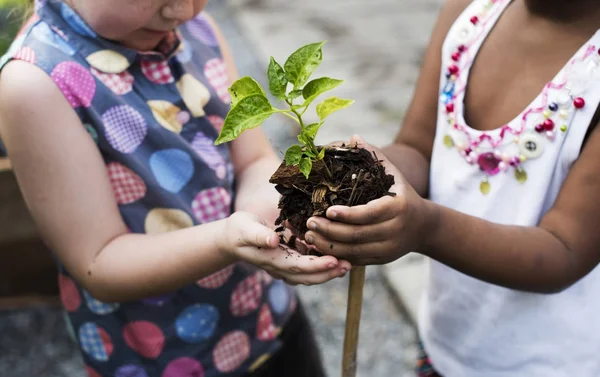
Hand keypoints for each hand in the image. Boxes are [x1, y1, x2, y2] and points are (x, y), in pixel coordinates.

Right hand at [221, 212, 350, 284]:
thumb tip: (273, 240)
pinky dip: (322, 265)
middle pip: (307, 276)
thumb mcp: (245, 228)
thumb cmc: (239, 230)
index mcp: (271, 260)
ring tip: (347, 264)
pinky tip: (336, 257)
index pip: (297, 267)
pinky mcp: (289, 261)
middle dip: (328, 273)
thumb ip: (258, 235)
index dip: (316, 266)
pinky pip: (308, 267)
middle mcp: (280, 267)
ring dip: (328, 272)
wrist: (233, 238)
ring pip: (309, 275)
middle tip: (348, 265)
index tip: (333, 261)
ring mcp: (285, 267)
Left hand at [302, 136, 433, 264]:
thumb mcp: (392, 173)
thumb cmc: (401, 193)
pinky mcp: (380, 260)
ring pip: (354, 252)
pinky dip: (336, 255)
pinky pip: (355, 260)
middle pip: (358, 235)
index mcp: (397, 208)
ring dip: (328, 246)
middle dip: (331, 231)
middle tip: (309, 222)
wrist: (422, 227)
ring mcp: (388, 249)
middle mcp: (394, 231)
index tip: (328, 210)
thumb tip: (353, 138)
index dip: (348, 214)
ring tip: (308, 235)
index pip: (370, 214)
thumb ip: (373, 156)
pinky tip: (318, 247)